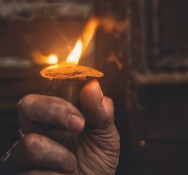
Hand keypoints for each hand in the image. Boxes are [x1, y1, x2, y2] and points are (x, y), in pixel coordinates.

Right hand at [0, 80, 119, 173]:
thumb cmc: (96, 159)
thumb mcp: (105, 135)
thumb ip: (100, 111)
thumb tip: (93, 85)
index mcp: (51, 117)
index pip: (45, 93)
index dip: (59, 100)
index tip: (82, 115)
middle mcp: (32, 132)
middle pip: (28, 106)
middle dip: (56, 112)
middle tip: (80, 127)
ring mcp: (20, 156)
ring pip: (30, 144)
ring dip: (61, 156)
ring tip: (72, 165)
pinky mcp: (19, 174)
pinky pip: (33, 173)